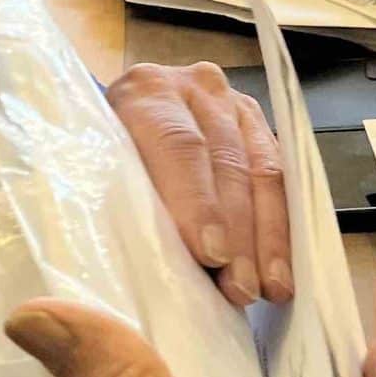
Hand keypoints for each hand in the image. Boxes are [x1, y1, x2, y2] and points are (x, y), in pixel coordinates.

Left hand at [107, 60, 291, 310]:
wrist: (114, 121)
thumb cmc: (98, 157)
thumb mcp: (94, 170)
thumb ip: (119, 201)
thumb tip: (146, 265)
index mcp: (145, 91)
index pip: (179, 145)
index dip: (198, 202)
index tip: (211, 253)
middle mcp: (195, 89)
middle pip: (226, 161)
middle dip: (238, 231)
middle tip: (240, 286)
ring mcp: (233, 105)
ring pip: (262, 171)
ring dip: (266, 236)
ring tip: (268, 287)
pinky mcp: (258, 127)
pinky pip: (281, 179)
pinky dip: (282, 227)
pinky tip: (281, 269)